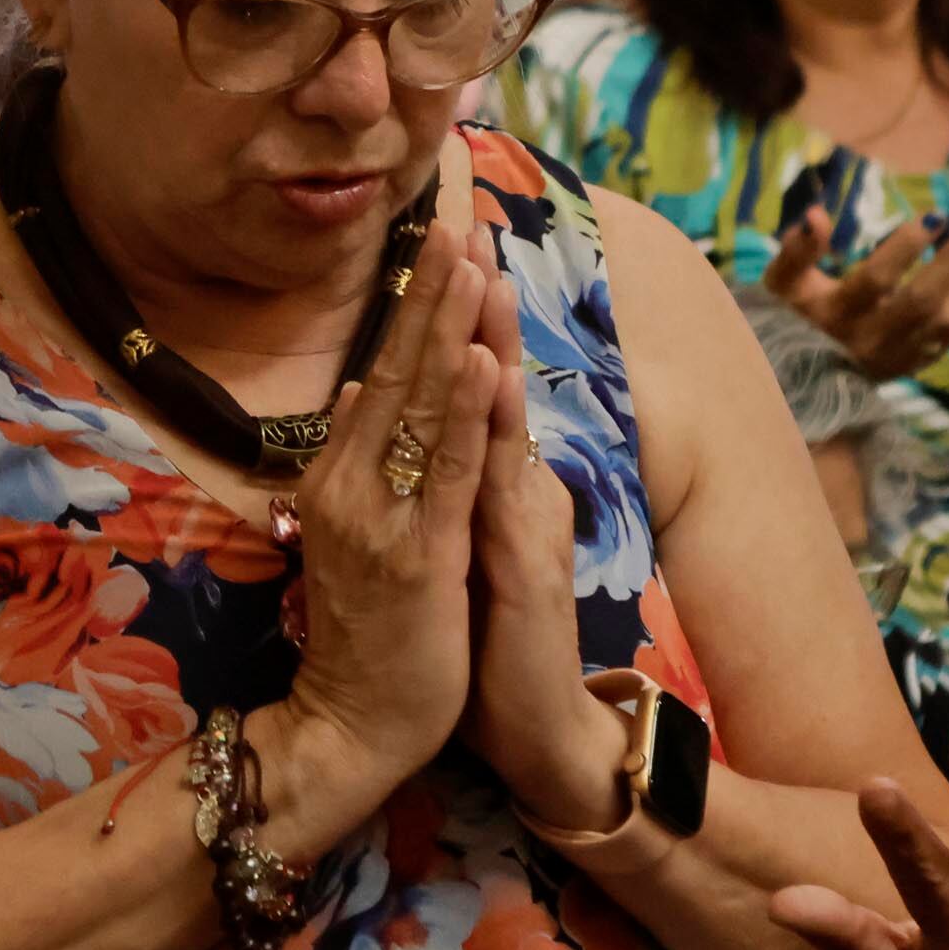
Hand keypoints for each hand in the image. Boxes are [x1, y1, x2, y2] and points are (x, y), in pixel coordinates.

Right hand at [279, 207, 503, 805]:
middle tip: (457, 224)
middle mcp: (352, 484)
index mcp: (341, 476)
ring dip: (451, 331)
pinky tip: (484, 364)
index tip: (440, 243)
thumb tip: (352, 394)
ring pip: (423, 409)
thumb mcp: (348, 538)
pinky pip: (448, 475)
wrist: (347, 727)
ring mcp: (383, 519)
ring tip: (472, 265)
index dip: (415, 309)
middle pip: (399, 373)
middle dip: (433, 297)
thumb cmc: (362, 637)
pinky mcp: (420, 557)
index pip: (384, 375)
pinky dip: (468, 416)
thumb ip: (351, 463)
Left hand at [452, 222, 630, 832]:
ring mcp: (523, 519)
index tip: (443, 249)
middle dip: (476, 304)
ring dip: (494, 340)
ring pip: (503, 417)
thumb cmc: (486, 636)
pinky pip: (501, 483)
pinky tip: (493, 373)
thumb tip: (421, 420)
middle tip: (466, 224)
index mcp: (498, 482)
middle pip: (492, 383)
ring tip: (484, 272)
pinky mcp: (520, 558)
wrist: (528, 726)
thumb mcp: (459, 544)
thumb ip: (448, 478)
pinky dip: (495, 425)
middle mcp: (517, 488)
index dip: (459, 321)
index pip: (472, 388)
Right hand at [764, 208, 948, 381]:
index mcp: (838, 314)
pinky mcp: (921, 361)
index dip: (906, 248)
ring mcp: (901, 354)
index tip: (934, 216)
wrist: (804, 377)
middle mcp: (873, 338)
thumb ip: (797, 249)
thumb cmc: (795, 315)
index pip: (876, 280)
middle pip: (924, 301)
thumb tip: (816, 215)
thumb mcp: (783, 281)